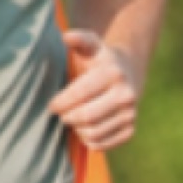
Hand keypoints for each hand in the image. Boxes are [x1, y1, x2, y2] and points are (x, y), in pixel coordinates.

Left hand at [49, 29, 141, 148]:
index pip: (80, 94)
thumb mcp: (90, 46)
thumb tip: (66, 37)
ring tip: (73, 119)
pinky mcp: (131, 131)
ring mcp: (130, 114)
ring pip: (92, 133)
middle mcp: (126, 95)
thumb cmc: (99, 60)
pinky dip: (88, 140)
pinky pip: (101, 145)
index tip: (52, 105)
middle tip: (61, 113)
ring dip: (76, 129)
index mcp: (113, 73)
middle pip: (86, 117)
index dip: (60, 102)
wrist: (128, 74)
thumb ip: (79, 39)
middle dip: (67, 117)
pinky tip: (85, 128)